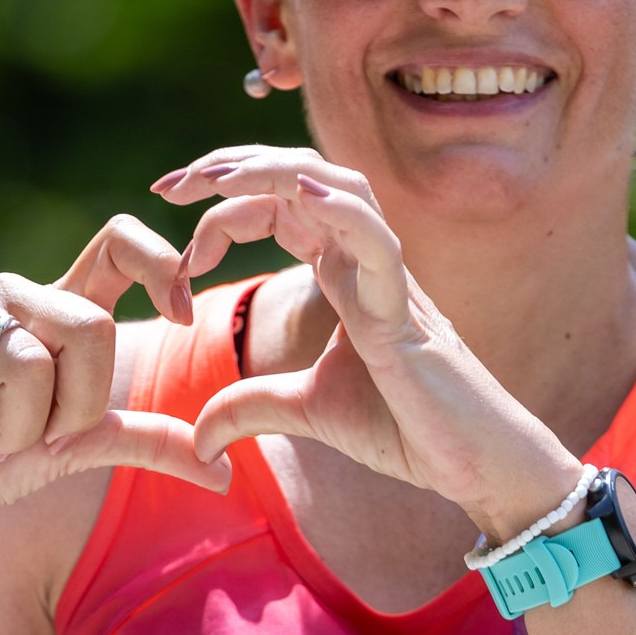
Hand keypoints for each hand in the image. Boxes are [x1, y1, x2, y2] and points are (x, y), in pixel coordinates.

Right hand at [0, 219, 229, 541]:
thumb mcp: (79, 450)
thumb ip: (144, 442)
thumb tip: (221, 471)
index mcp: (58, 311)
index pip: (117, 242)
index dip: (159, 264)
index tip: (180, 314)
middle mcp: (12, 297)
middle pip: (88, 325)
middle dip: (75, 407)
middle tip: (38, 438)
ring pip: (28, 363)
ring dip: (17, 430)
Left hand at [151, 144, 578, 538]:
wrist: (469, 465)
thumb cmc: (406, 428)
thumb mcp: (306, 411)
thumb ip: (250, 408)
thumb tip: (197, 439)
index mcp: (339, 272)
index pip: (275, 206)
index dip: (219, 203)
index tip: (166, 219)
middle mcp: (362, 260)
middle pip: (298, 179)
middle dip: (230, 168)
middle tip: (168, 185)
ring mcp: (388, 279)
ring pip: (338, 189)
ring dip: (274, 174)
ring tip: (217, 177)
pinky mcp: (407, 312)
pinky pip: (380, 243)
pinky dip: (344, 212)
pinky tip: (303, 194)